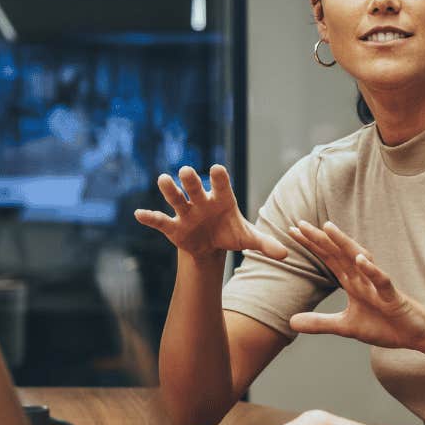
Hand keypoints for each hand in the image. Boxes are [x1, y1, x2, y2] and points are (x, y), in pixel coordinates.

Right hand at [134, 164, 286, 262]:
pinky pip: (160, 221)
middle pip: (195, 187)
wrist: (211, 245)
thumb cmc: (230, 233)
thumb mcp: (248, 239)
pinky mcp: (173, 226)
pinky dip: (150, 218)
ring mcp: (186, 212)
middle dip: (191, 180)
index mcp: (222, 199)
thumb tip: (286, 255)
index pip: (222, 185)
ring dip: (170, 190)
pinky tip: (139, 214)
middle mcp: (202, 201)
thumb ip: (265, 244)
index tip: (218, 169)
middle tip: (186, 171)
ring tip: (163, 180)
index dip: (220, 179)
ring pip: (176, 198)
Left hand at [285, 221, 424, 351]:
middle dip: (320, 240)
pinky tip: (360, 260)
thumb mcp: (346, 327)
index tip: (292, 232)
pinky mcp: (393, 297)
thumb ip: (320, 323)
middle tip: (298, 224)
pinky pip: (382, 281)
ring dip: (344, 244)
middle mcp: (364, 279)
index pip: (329, 259)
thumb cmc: (386, 326)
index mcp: (353, 283)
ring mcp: (378, 286)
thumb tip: (290, 322)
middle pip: (339, 254)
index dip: (312, 246)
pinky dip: (371, 270)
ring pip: (359, 260)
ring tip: (328, 228)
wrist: (416, 335)